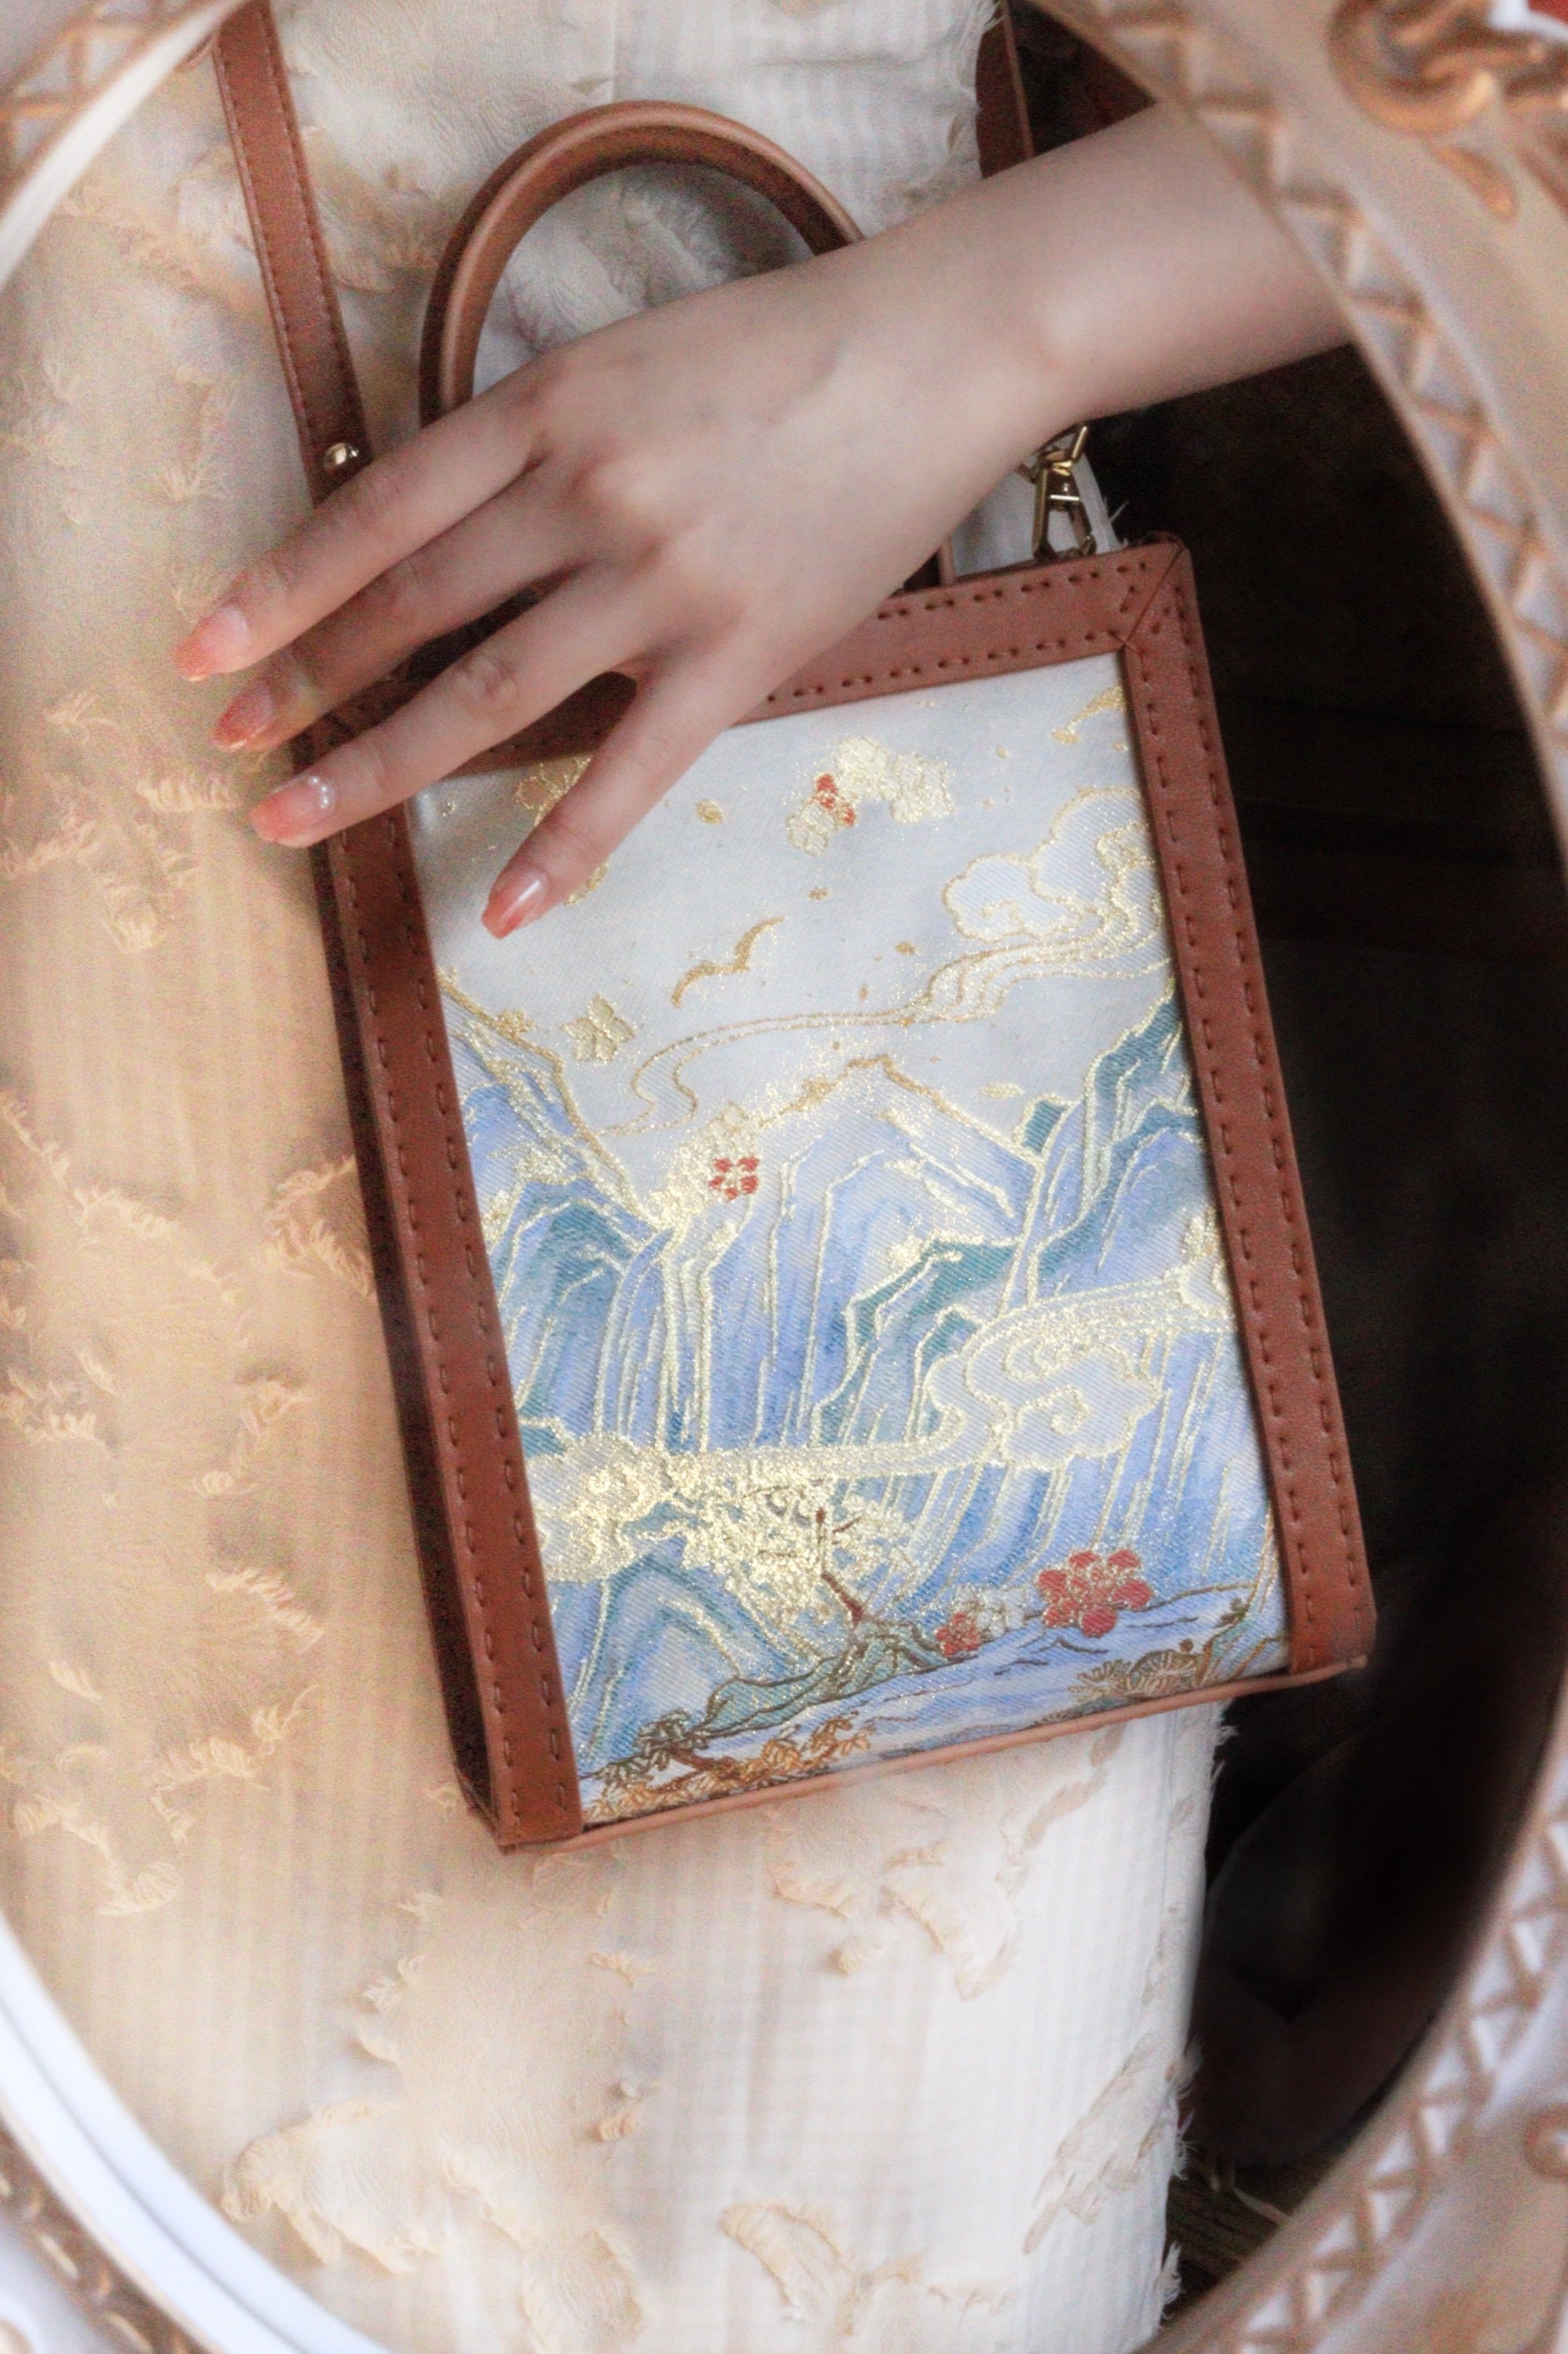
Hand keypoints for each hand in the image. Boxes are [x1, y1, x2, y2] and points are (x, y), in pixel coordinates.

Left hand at [174, 108, 1341, 934]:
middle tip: (233, 745)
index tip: (209, 652)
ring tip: (298, 821)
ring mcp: (660, 583)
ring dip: (380, 766)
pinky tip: (502, 914)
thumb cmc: (773, 357)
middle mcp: (586, 494)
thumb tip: (431, 537)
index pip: (379, 513)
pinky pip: (630, 773)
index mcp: (545, 408)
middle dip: (308, 685)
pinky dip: (562, 848)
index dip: (282, 589)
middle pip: (413, 609)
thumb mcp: (617, 365)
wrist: (931, 356)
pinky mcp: (737, 656)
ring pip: (489, 693)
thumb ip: (526, 447)